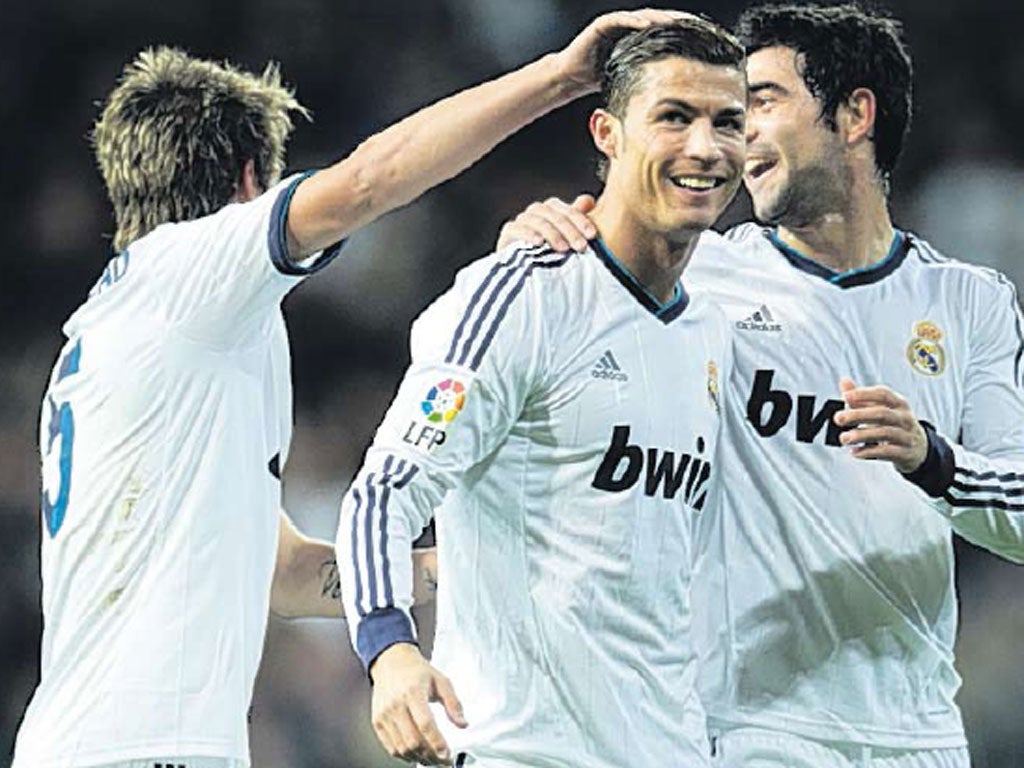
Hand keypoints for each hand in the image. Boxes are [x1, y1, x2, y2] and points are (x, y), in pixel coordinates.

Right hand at [369, 642, 466, 764]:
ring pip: (401, 748)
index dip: (437, 743)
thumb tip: (463, 724)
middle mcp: (396, 705)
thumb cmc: (417, 671)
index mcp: (413, 692)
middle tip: (444, 760)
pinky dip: (405, 756)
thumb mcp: (441, 681)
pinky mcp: (377, 722)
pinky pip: (390, 747)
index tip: (448, 754)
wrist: (391, 662)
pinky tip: (417, 755)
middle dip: (431, 756)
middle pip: (413, 740)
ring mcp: (384, 715)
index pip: (425, 724)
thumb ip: (454, 703)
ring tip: (433, 760)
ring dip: (419, 759)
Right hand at [497, 194, 596, 251]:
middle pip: (554, 214)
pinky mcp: (508, 232)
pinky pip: (517, 228)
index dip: (581, 220)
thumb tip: (589, 200)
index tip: (592, 235)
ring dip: (552, 234)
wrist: (523, 271)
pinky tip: (539, 243)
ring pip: (538, 221)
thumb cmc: (550, 253)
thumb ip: (576, 218)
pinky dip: (529, 234)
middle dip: (570, 230)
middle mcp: (536, 212)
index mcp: (551, 210)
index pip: (567, 210)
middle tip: (581, 246)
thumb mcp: (566, 238)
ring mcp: (521, 221)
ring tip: (563, 249)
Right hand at [554, 9, 698, 94]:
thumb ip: (648, 75)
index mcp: (638, 38)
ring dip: (661, 18)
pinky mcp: (602, 24)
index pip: (666, 31)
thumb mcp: (630, 77)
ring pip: (643, 16)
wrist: (571, 77)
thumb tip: (675, 91)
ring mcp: (616, 23)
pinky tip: (648, 24)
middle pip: (660, 19)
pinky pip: (621, 19)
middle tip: (698, 25)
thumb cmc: (598, 79)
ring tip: (677, 22)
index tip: (705, 37)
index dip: (684, 32)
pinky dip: (635, 21)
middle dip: (679, 21)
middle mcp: (630, 26)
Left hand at [833, 377, 927, 472]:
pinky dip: (869, 452)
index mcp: (899, 403)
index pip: (883, 394)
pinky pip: (887, 452)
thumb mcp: (881, 409)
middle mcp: (904, 418)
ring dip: (861, 435)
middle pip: (882, 413)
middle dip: (858, 415)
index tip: (845, 396)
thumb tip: (844, 381)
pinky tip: (855, 452)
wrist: (919, 449)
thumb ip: (861, 398)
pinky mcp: (905, 453)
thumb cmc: (893, 425)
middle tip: (838, 418)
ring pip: (885, 433)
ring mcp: (907, 435)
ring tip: (844, 438)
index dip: (864, 394)